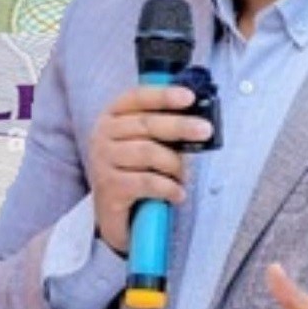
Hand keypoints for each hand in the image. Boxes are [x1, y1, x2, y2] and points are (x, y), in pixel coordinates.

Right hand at [86, 84, 212, 254]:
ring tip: (184, 177)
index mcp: (112, 117)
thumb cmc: (134, 171)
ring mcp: (102, 161)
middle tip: (205, 130)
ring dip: (174, 165)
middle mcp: (102, 135)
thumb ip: (163, 129)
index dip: (163, 96)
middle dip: (179, 126)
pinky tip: (178, 194)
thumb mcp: (144, 143)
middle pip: (145, 124)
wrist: (112, 213)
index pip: (136, 98)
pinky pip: (147, 181)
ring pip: (148, 152)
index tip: (189, 97)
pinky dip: (169, 187)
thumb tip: (197, 121)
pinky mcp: (109, 186)